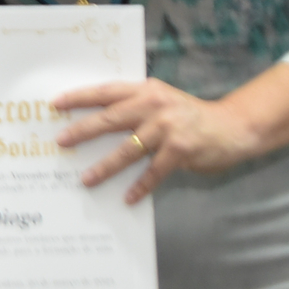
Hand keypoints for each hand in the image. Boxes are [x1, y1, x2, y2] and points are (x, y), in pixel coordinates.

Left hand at [54, 78, 263, 203]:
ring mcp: (167, 128)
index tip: (55, 104)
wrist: (233, 126)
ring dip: (105, 166)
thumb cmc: (189, 116)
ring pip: (128, 149)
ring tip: (86, 179)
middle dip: (83, 131)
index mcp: (146, 90)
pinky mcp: (180, 150)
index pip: (106, 91)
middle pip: (110, 118)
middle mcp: (154, 105)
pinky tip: (127, 198)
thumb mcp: (162, 101)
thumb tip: (97, 123)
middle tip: (60, 141)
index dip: (80, 97)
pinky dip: (140, 186)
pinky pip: (153, 172)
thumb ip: (135, 106)